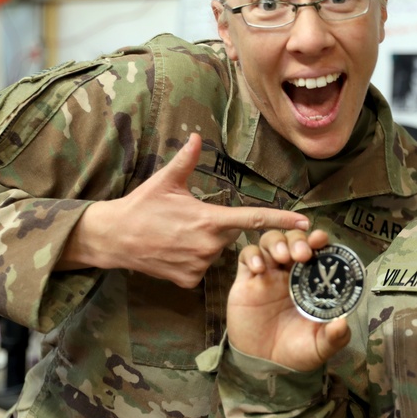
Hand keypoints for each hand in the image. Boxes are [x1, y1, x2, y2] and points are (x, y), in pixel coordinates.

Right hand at [59, 133, 308, 286]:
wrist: (112, 239)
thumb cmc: (140, 206)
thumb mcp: (165, 181)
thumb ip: (186, 159)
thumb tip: (197, 136)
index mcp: (209, 219)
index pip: (253, 219)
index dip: (281, 220)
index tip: (304, 222)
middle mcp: (209, 245)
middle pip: (232, 235)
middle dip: (219, 226)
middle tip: (190, 220)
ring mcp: (199, 266)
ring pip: (216, 253)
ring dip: (205, 244)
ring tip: (177, 235)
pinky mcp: (189, 281)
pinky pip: (201, 269)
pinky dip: (192, 260)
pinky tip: (173, 251)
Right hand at [226, 229, 351, 370]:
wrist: (264, 365)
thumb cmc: (296, 351)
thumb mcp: (320, 346)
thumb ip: (334, 337)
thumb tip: (343, 323)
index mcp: (311, 282)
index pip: (317, 250)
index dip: (319, 240)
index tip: (321, 240)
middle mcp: (290, 273)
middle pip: (293, 239)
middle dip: (298, 239)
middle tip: (302, 253)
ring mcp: (268, 274)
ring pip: (270, 241)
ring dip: (277, 242)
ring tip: (282, 257)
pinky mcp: (246, 281)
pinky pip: (246, 256)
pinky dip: (252, 255)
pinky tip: (259, 268)